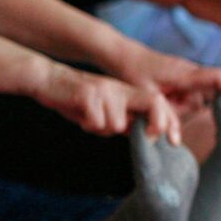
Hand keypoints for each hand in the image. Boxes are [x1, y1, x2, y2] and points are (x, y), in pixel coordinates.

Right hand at [33, 62, 178, 141]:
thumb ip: (125, 120)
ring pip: (118, 123)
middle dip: (158, 123)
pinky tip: (80, 116)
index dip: (169, 121)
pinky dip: (87, 125)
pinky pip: (96, 122)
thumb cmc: (77, 99)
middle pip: (154, 102)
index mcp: (127, 93)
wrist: (48, 79)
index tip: (173, 141)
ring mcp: (105, 91)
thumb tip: (148, 136)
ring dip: (104, 130)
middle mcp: (120, 89)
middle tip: (151, 136)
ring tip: (90, 120)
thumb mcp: (105, 109)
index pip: (158, 103)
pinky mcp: (87, 94)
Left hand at [116, 47, 220, 114]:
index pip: (219, 78)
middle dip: (213, 104)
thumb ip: (163, 117)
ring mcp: (193, 77)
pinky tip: (169, 103)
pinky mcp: (188, 82)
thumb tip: (175, 140)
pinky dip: (185, 106)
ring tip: (162, 103)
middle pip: (218, 90)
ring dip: (187, 108)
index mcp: (186, 75)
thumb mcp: (145, 97)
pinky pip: (195, 97)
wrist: (126, 56)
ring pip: (203, 99)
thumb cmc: (134, 74)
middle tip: (194, 111)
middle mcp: (194, 74)